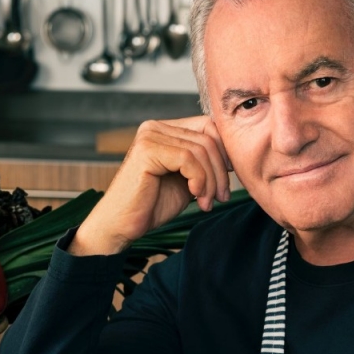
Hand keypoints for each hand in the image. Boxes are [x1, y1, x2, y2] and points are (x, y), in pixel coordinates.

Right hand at [70, 116, 230, 255]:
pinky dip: (199, 180)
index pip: (208, 126)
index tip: (226, 181)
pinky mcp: (147, 150)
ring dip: (211, 181)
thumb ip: (203, 164)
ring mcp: (149, 136)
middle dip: (220, 171)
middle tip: (220, 197)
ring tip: (207, 202)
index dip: (224, 152)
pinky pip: (188, 159)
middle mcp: (155, 127)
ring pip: (201, 150)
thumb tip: (232, 156)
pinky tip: (196, 197)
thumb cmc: (152, 205)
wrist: (121, 227)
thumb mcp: (187, 179)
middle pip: (208, 138)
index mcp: (164, 130)